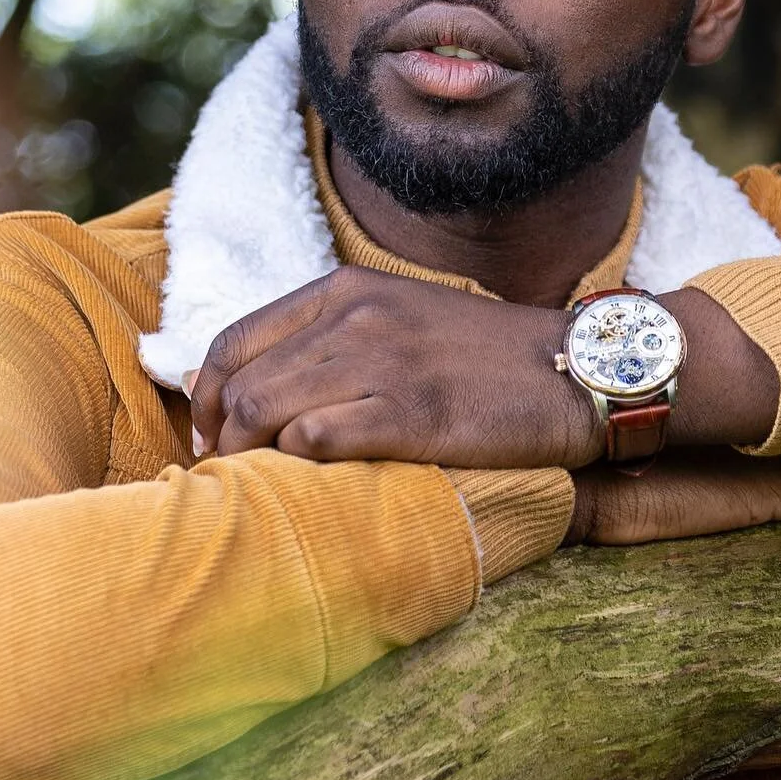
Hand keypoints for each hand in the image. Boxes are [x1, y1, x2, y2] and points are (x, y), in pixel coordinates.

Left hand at [188, 270, 780, 471]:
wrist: (576, 370)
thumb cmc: (480, 357)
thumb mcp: (397, 317)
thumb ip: (327, 340)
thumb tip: (248, 392)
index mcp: (342, 289)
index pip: (231, 342)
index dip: (204, 398)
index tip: (210, 439)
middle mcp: (353, 316)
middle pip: (237, 384)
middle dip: (218, 441)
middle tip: (229, 480)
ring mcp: (381, 362)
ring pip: (262, 412)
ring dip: (249, 461)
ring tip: (260, 490)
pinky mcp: (412, 413)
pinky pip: (315, 439)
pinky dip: (297, 467)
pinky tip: (310, 486)